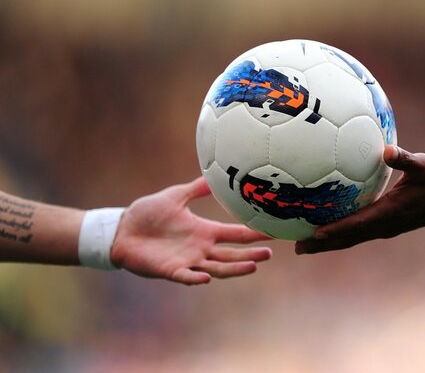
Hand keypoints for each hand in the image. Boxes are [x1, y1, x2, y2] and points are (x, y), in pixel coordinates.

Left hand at [110, 177, 271, 284]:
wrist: (122, 229)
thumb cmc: (147, 214)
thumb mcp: (175, 196)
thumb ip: (196, 188)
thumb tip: (214, 175)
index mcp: (204, 231)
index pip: (235, 234)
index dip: (254, 233)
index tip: (273, 231)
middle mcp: (200, 248)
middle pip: (232, 255)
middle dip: (250, 255)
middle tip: (269, 254)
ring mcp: (187, 261)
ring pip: (217, 268)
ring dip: (234, 269)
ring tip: (252, 266)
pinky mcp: (170, 270)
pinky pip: (186, 276)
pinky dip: (196, 278)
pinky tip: (207, 277)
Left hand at [296, 146, 424, 253]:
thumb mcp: (423, 166)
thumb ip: (404, 158)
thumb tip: (387, 149)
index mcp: (388, 213)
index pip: (357, 224)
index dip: (336, 229)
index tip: (314, 233)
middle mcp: (382, 226)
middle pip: (346, 239)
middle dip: (321, 245)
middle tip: (296, 249)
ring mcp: (382, 228)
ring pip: (349, 239)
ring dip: (326, 244)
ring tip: (302, 245)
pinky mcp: (383, 226)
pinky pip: (355, 232)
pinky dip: (338, 234)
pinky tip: (324, 227)